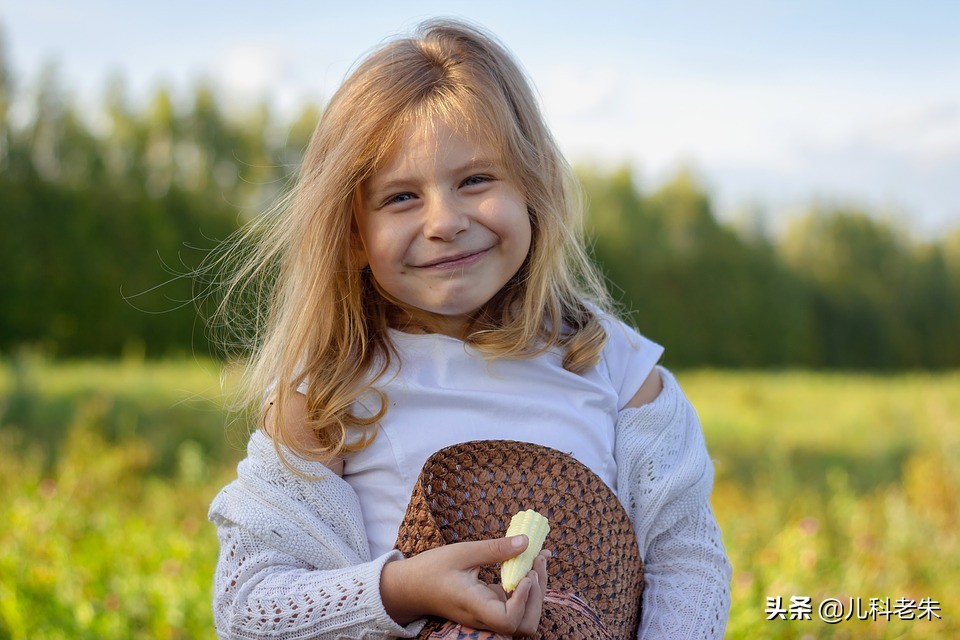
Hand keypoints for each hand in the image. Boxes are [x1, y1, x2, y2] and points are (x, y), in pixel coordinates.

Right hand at [381, 535, 549, 636]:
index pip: (507, 621)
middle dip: (538, 593)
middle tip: (538, 559)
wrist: (411, 587)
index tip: (524, 574)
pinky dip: (528, 586)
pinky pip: (517, 605)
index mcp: (474, 606)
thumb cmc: (432, 569)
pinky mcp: (492, 608)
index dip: (522, 602)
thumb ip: (495, 549)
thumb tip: (527, 542)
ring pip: (524, 618)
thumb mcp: (462, 552)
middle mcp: (484, 617)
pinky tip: (530, 562)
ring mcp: (489, 616)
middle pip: (524, 624)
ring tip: (537, 560)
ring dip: (536, 592)